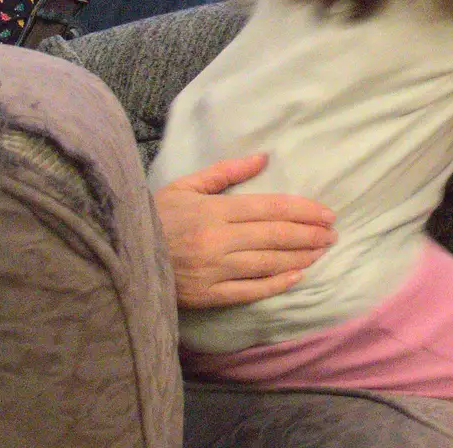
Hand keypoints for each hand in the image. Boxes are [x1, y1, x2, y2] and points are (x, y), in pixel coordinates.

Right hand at [153, 153, 336, 309]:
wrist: (119, 256)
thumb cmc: (155, 216)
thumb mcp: (186, 186)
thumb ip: (226, 172)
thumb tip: (263, 157)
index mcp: (214, 211)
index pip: (271, 208)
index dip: (304, 210)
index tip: (327, 213)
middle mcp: (218, 241)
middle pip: (276, 236)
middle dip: (310, 234)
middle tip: (332, 234)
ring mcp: (214, 270)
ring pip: (269, 263)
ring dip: (301, 257)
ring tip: (322, 251)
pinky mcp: (208, 295)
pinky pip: (250, 291)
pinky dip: (277, 284)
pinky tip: (297, 276)